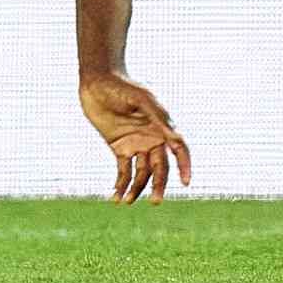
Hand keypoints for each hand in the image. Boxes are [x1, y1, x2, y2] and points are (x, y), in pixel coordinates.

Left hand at [79, 72, 191, 203]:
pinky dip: (121, 185)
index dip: (185, 165)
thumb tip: (177, 138)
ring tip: (127, 201)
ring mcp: (136, 144)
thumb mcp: (142, 99)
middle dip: (159, 185)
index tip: (186, 182)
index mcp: (163, 126)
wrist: (97, 81)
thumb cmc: (122, 85)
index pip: (179, 149)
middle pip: (160, 167)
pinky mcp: (119, 148)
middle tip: (155, 201)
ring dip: (136, 189)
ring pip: (142, 174)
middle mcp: (153, 138)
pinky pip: (123, 171)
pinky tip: (116, 197)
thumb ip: (159, 117)